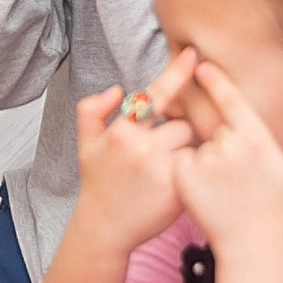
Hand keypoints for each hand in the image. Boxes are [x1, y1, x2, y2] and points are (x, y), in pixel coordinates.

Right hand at [72, 50, 200, 254]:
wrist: (105, 228)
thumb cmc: (99, 183)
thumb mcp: (86, 144)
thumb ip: (92, 110)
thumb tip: (118, 90)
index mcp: (122, 130)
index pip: (155, 95)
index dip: (176, 72)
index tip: (192, 53)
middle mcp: (142, 146)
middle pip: (182, 124)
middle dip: (178, 134)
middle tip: (164, 153)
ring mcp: (162, 169)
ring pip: (192, 145)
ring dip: (186, 152)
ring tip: (168, 168)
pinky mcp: (177, 189)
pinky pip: (197, 166)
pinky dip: (192, 170)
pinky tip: (177, 182)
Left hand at [172, 62, 282, 257]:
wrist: (252, 250)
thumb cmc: (280, 214)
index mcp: (256, 140)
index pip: (231, 100)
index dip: (216, 81)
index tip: (202, 66)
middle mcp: (229, 146)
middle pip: (218, 129)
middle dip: (226, 142)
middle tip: (239, 175)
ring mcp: (204, 162)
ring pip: (201, 146)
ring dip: (208, 159)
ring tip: (224, 188)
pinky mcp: (184, 179)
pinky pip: (182, 161)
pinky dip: (188, 170)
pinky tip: (205, 191)